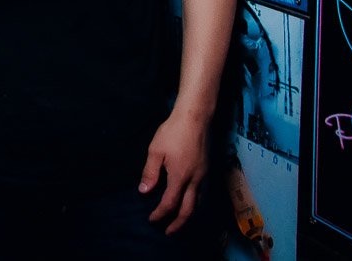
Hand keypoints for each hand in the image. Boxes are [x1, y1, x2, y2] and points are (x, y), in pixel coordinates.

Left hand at [139, 109, 209, 233]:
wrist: (195, 118)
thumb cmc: (172, 133)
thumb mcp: (155, 151)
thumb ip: (150, 173)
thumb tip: (144, 192)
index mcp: (180, 177)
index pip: (170, 203)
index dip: (160, 214)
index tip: (152, 220)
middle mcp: (195, 181)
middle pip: (188, 210)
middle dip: (178, 224)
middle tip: (168, 232)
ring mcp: (204, 176)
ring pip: (199, 204)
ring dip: (189, 216)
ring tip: (179, 222)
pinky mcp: (208, 170)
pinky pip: (204, 194)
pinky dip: (196, 205)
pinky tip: (190, 203)